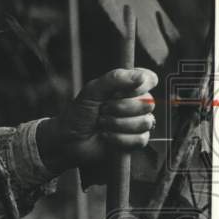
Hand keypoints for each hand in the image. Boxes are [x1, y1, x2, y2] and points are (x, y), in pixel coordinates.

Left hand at [37, 68, 157, 173]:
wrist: (68, 139)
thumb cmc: (79, 113)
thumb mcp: (92, 91)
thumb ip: (115, 79)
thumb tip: (141, 77)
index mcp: (128, 87)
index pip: (149, 79)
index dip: (138, 86)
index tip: (117, 92)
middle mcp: (136, 104)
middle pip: (148, 103)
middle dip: (119, 108)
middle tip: (102, 110)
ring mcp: (137, 123)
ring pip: (145, 122)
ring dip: (117, 123)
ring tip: (102, 123)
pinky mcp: (135, 141)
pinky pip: (140, 139)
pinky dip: (119, 138)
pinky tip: (106, 135)